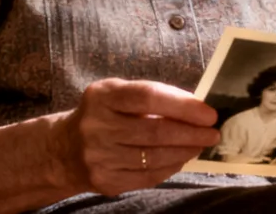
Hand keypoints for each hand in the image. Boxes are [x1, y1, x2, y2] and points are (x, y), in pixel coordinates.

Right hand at [50, 79, 221, 196]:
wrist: (63, 149)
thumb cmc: (103, 115)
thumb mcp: (117, 94)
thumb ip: (151, 96)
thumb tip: (196, 108)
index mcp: (103, 96)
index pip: (149, 97)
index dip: (184, 105)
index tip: (209, 113)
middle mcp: (97, 126)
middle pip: (155, 131)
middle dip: (191, 133)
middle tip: (213, 133)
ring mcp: (98, 157)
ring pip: (154, 157)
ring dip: (185, 151)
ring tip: (200, 145)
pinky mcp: (104, 180)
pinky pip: (147, 176)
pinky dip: (170, 167)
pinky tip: (181, 159)